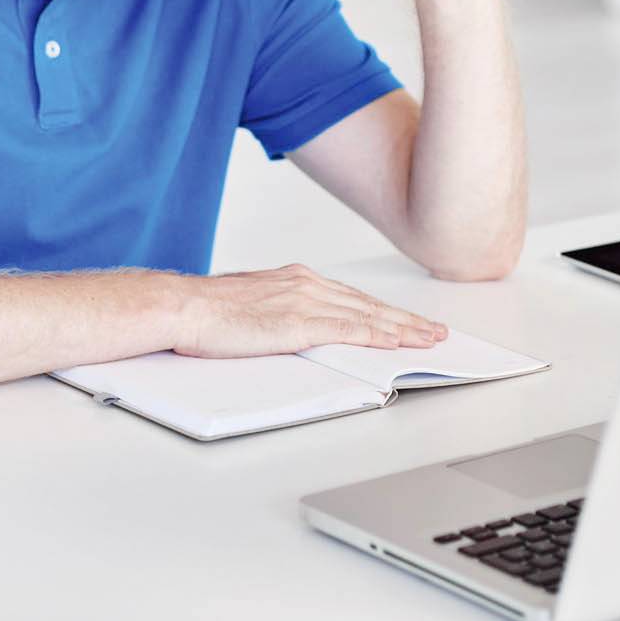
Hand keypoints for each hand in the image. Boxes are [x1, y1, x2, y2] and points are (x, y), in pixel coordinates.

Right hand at [176, 264, 449, 356]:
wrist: (184, 306)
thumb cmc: (207, 311)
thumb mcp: (253, 305)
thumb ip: (280, 312)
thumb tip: (292, 328)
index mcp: (295, 278)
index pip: (352, 297)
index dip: (384, 311)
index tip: (407, 320)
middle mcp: (306, 283)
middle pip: (368, 304)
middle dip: (405, 319)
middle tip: (435, 331)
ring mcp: (304, 300)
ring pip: (366, 315)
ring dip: (402, 328)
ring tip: (428, 339)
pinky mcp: (298, 322)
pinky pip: (348, 329)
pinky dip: (376, 335)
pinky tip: (396, 342)